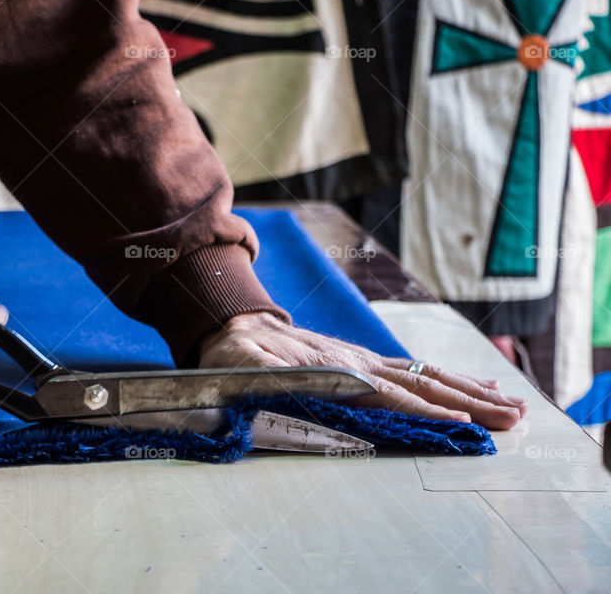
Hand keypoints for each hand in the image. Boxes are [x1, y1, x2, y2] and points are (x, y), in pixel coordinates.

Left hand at [199, 312, 527, 429]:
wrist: (235, 324)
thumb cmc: (234, 357)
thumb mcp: (241, 368)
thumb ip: (266, 378)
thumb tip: (312, 388)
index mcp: (333, 372)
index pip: (388, 396)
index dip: (425, 412)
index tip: (464, 424)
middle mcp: (358, 364)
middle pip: (421, 385)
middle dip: (469, 403)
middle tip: (514, 419)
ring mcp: (364, 360)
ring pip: (426, 376)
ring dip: (471, 392)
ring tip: (513, 405)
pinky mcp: (364, 360)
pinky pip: (414, 370)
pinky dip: (451, 380)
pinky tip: (479, 386)